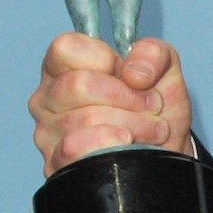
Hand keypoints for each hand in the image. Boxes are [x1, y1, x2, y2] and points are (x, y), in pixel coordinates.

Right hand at [30, 33, 194, 176]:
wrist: (164, 150)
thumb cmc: (155, 106)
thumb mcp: (165, 68)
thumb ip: (153, 54)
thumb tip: (133, 74)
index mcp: (65, 66)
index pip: (65, 47)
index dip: (105, 59)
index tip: (129, 74)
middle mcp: (47, 98)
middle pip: (79, 84)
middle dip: (128, 96)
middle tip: (150, 105)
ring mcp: (46, 133)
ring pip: (86, 119)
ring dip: (133, 123)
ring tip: (149, 128)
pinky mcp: (54, 165)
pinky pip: (77, 149)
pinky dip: (113, 144)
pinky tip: (128, 145)